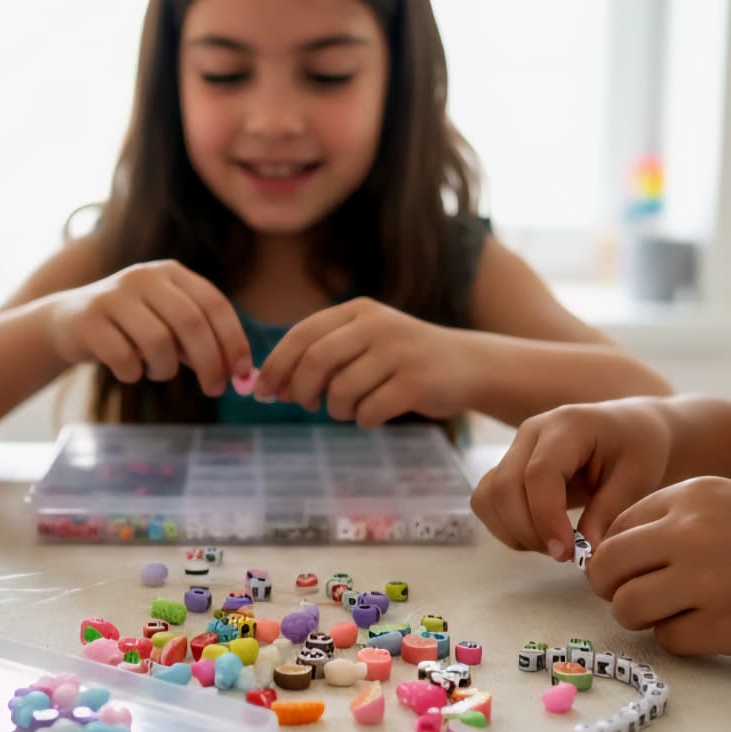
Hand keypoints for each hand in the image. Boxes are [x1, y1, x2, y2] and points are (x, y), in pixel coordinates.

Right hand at [48, 261, 251, 395]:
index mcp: (171, 272)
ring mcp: (114, 295)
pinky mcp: (89, 319)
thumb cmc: (131, 328)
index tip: (243, 372)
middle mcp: (144, 276)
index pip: (214, 304)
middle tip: (214, 389)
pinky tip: (130, 370)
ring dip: (165, 369)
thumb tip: (239, 372)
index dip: (234, 340)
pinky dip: (134, 374)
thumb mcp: (169, 326)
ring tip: (156, 370)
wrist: (67, 323)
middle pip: (191, 323)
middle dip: (210, 363)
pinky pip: (125, 359)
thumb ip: (202, 342)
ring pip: (159, 342)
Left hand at [253, 298, 471, 425]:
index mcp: (359, 311)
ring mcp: (399, 353)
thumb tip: (271, 386)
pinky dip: (363, 420)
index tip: (263, 392)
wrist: (467, 365)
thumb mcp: (364, 343)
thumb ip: (321, 357)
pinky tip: (376, 413)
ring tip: (351, 407)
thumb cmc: (401, 359)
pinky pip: (368, 412)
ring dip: (336, 410)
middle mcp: (378, 325)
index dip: (277, 365)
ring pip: (340, 392)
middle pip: (315, 361)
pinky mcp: (416, 383)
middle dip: (300, 389)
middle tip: (305, 404)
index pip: (302, 334)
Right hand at [471, 398, 674, 559]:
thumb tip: (585, 552)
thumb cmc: (639, 448)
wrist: (629, 427)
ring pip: (488, 496)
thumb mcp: (638, 478)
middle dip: (528, 531)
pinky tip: (538, 535)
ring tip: (553, 544)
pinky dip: (505, 526)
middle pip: (504, 486)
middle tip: (565, 554)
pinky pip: (487, 500)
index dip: (546, 517)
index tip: (567, 553)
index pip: (539, 473)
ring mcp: (514, 448)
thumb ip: (608, 512)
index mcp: (568, 425)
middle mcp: (531, 432)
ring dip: (513, 531)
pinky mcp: (506, 466)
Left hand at [588, 478, 730, 656]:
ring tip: (672, 613)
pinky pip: (669, 640)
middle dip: (612, 587)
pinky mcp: (727, 626)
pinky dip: (681, 639)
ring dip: (640, 617)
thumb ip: (672, 520)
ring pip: (626, 606)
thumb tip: (614, 557)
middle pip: (606, 567)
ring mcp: (708, 580)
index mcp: (690, 496)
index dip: (618, 556)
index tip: (633, 570)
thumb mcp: (729, 504)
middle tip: (634, 596)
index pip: (615, 530)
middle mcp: (691, 532)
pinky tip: (712, 627)